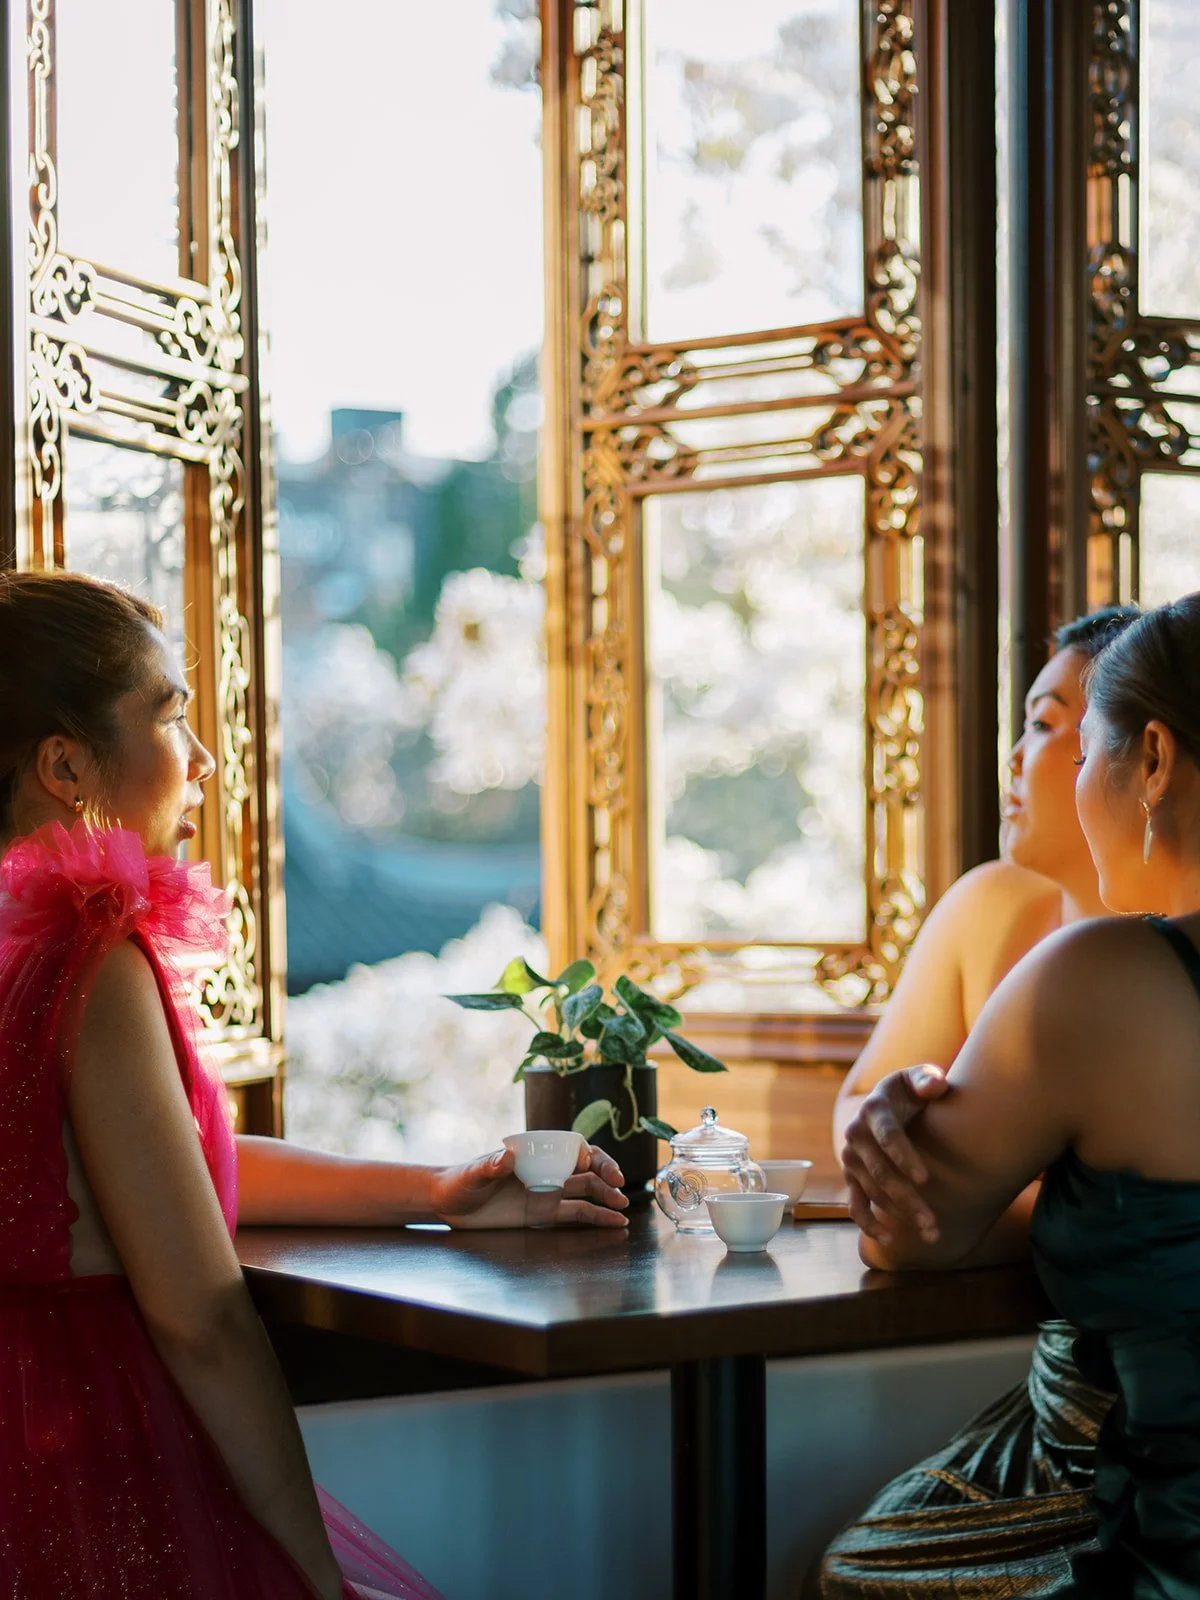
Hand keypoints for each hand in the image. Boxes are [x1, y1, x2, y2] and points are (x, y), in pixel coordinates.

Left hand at [430, 1142, 629, 1229]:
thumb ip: (490, 1166)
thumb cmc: (459, 1180)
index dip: (590, 1155)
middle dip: (606, 1175)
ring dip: (606, 1198)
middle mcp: (546, 1170)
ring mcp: (547, 1192)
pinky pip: (575, 1215)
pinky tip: (614, 1223)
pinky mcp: (543, 1214)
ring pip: (585, 1192)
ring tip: (623, 1210)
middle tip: (620, 1189)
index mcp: (534, 1153)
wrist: (448, 1204)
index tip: (598, 1167)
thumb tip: (506, 1157)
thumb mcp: (473, 1173)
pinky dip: (597, 1218)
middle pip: (585, 1169)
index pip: (571, 1148)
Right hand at [840, 1064, 949, 1245]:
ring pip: (872, 1192)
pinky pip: (854, 1204)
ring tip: (930, 1233)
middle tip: (932, 1221)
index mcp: (875, 1109)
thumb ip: (927, 1078)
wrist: (885, 1103)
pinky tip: (890, 1239)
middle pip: (880, 1172)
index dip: (904, 1157)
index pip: (888, 1135)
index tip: (925, 1179)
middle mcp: (857, 1134)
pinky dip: (868, 1223)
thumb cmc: (910, 1091)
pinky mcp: (851, 1176)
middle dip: (907, 1199)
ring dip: (899, 1215)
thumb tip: (935, 1085)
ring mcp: (851, 1158)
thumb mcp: (919, 1077)